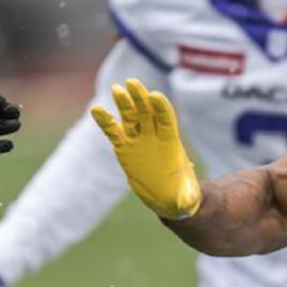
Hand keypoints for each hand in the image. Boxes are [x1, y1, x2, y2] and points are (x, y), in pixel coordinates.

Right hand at [90, 78, 200, 219]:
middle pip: (146, 113)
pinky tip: (96, 109)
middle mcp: (153, 137)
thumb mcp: (186, 198)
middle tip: (132, 82)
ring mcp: (138, 141)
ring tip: (117, 88)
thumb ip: (187, 198)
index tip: (156, 96)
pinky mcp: (124, 148)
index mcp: (170, 144)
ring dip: (124, 103)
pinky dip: (105, 121)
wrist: (168, 197)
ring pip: (130, 118)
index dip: (161, 108)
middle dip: (140, 99)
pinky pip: (113, 132)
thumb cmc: (180, 195)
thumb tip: (189, 204)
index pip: (165, 121)